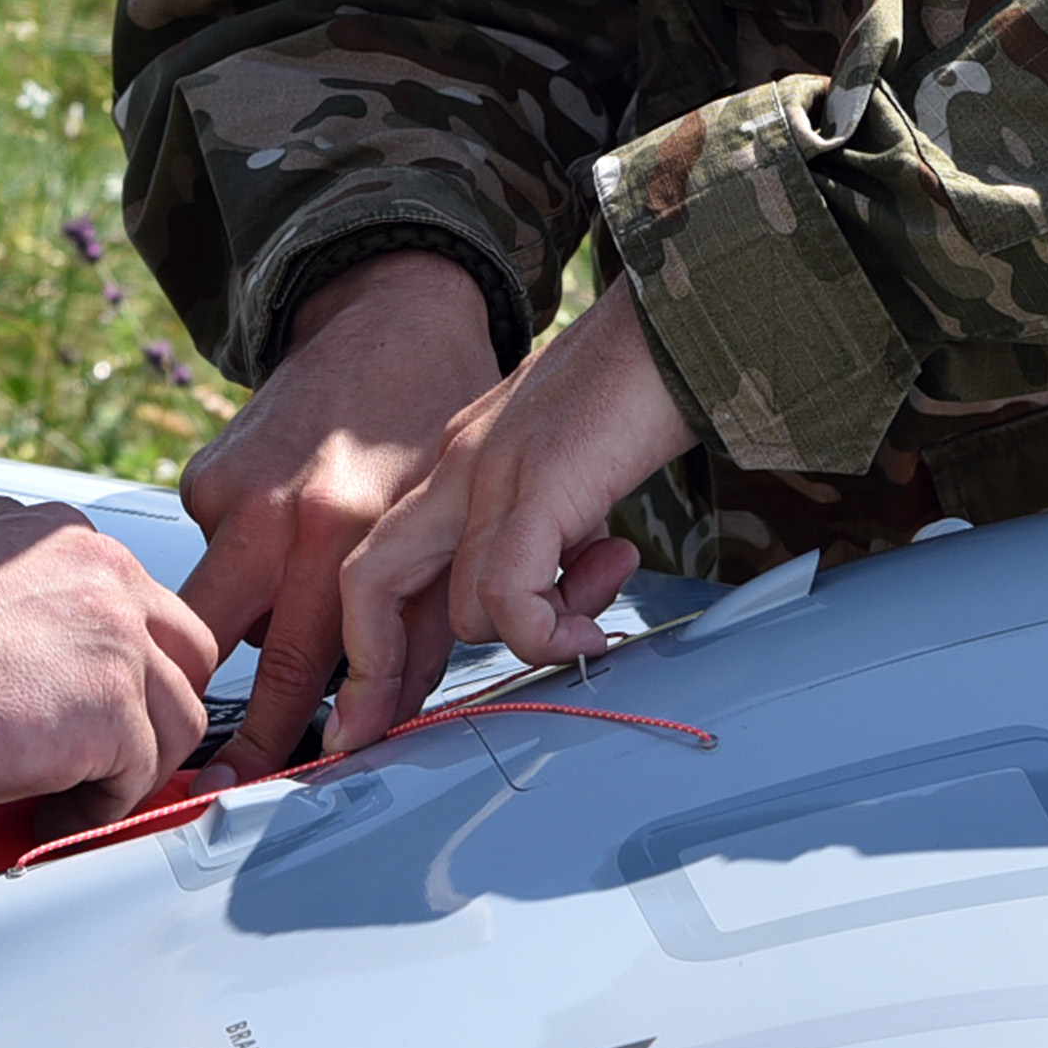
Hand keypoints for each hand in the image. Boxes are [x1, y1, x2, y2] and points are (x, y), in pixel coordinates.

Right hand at [0, 499, 218, 823]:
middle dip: (156, 711)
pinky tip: (51, 813)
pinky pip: (138, 777)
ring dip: (128, 769)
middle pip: (186, 655)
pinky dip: (97, 808)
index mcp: (69, 540)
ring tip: (71, 795)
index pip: (145, 605)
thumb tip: (17, 595)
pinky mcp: (112, 710)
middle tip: (110, 754)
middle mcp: (106, 579)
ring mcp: (119, 643)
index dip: (131, 666)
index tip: (98, 705)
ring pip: (176, 721)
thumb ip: (2, 561)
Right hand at [174, 251, 505, 775]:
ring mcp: (231, 491)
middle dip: (220, 714)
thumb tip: (373, 724)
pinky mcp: (204, 474)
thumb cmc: (434, 429)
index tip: (249, 785)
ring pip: (222, 605)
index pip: (301, 667)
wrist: (392, 320)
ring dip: (250, 623)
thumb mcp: (449, 532)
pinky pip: (217, 553)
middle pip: (222, 649)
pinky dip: (248, 560)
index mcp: (346, 532)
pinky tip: (287, 527)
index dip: (275, 736)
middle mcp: (280, 513)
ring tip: (297, 592)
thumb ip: (412, 632)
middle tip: (216, 771)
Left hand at [331, 276, 694, 753]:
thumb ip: (550, 532)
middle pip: (366, 584)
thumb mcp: (574, 471)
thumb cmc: (642, 387)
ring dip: (526, 639)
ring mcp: (488, 474)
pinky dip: (546, 633)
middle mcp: (454, 468)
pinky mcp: (535, 485)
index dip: (372, 646)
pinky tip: (596, 625)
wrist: (682, 313)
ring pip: (453, 607)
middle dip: (370, 674)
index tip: (371, 712)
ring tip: (593, 616)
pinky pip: (506, 597)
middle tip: (374, 735)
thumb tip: (558, 609)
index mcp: (457, 462)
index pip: (382, 563)